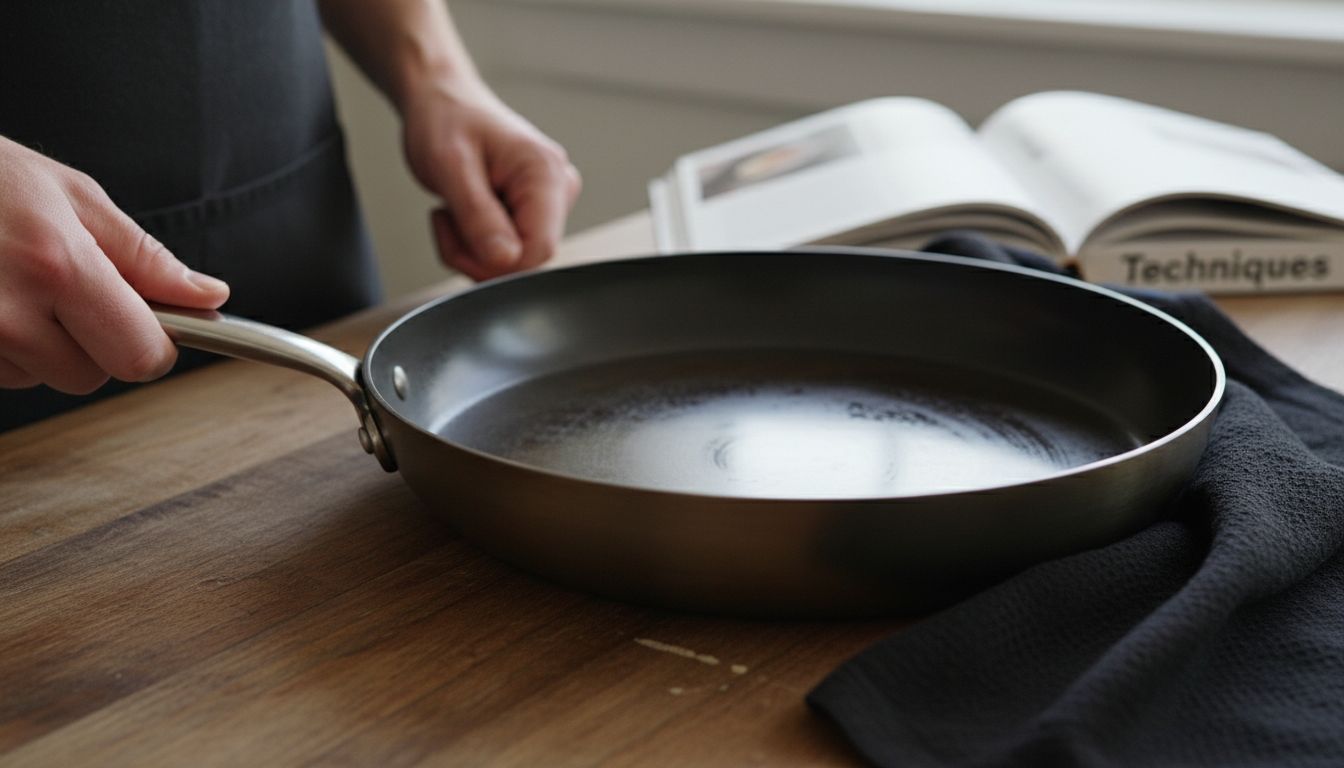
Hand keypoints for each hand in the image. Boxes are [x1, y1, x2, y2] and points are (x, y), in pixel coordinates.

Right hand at [0, 136, 228, 393]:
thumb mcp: (70, 195)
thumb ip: (144, 256)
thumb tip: (208, 297)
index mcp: (57, 265)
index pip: (139, 354)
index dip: (154, 344)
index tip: (150, 325)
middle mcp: (7, 312)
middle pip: (91, 377)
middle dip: (93, 343)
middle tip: (65, 289)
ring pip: (40, 378)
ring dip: (39, 344)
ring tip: (10, 281)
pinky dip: (0, 347)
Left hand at [400, 81, 580, 280]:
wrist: (442, 101)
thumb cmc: (445, 120)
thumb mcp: (450, 167)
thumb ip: (478, 217)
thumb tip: (505, 261)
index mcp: (546, 174)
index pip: (538, 251)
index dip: (495, 262)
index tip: (460, 236)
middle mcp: (559, 189)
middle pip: (526, 260)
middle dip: (477, 255)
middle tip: (447, 217)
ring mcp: (550, 202)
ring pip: (514, 261)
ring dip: (473, 249)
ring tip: (454, 209)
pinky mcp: (535, 211)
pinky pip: (509, 252)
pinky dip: (476, 245)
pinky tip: (465, 214)